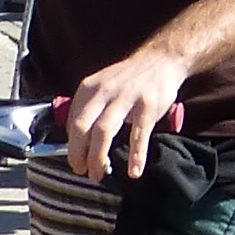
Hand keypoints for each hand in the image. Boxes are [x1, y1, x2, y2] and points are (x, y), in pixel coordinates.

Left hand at [62, 49, 191, 182]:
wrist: (162, 59)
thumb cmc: (130, 79)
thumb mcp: (103, 85)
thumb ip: (89, 107)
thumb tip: (76, 138)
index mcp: (89, 88)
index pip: (72, 121)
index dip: (72, 145)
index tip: (77, 159)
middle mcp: (104, 91)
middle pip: (82, 128)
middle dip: (78, 154)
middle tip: (81, 170)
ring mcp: (126, 98)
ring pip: (104, 132)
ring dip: (97, 158)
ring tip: (98, 174)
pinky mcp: (147, 106)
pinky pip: (138, 135)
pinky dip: (136, 156)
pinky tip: (134, 171)